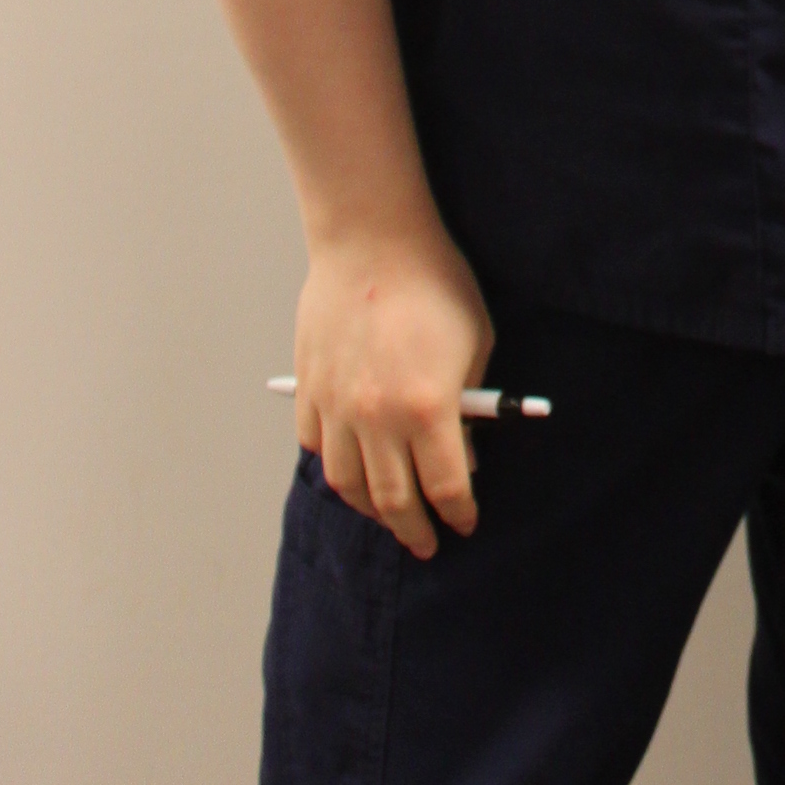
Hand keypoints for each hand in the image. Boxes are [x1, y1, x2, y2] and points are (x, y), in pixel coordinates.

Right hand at [290, 217, 494, 559]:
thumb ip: (468, 402)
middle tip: (427, 543)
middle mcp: (378, 418)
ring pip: (349, 485)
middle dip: (415, 529)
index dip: (459, 512)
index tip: (465, 523)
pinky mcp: (310, 392)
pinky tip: (353, 469)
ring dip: (371, 509)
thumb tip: (462, 446)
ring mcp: (337, 408)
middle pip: (394, 501)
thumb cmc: (434, 282)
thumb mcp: (475, 343)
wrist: (373, 240)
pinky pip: (318, 448)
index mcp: (428, 408)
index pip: (445, 487)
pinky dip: (337, 466)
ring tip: (389, 516)